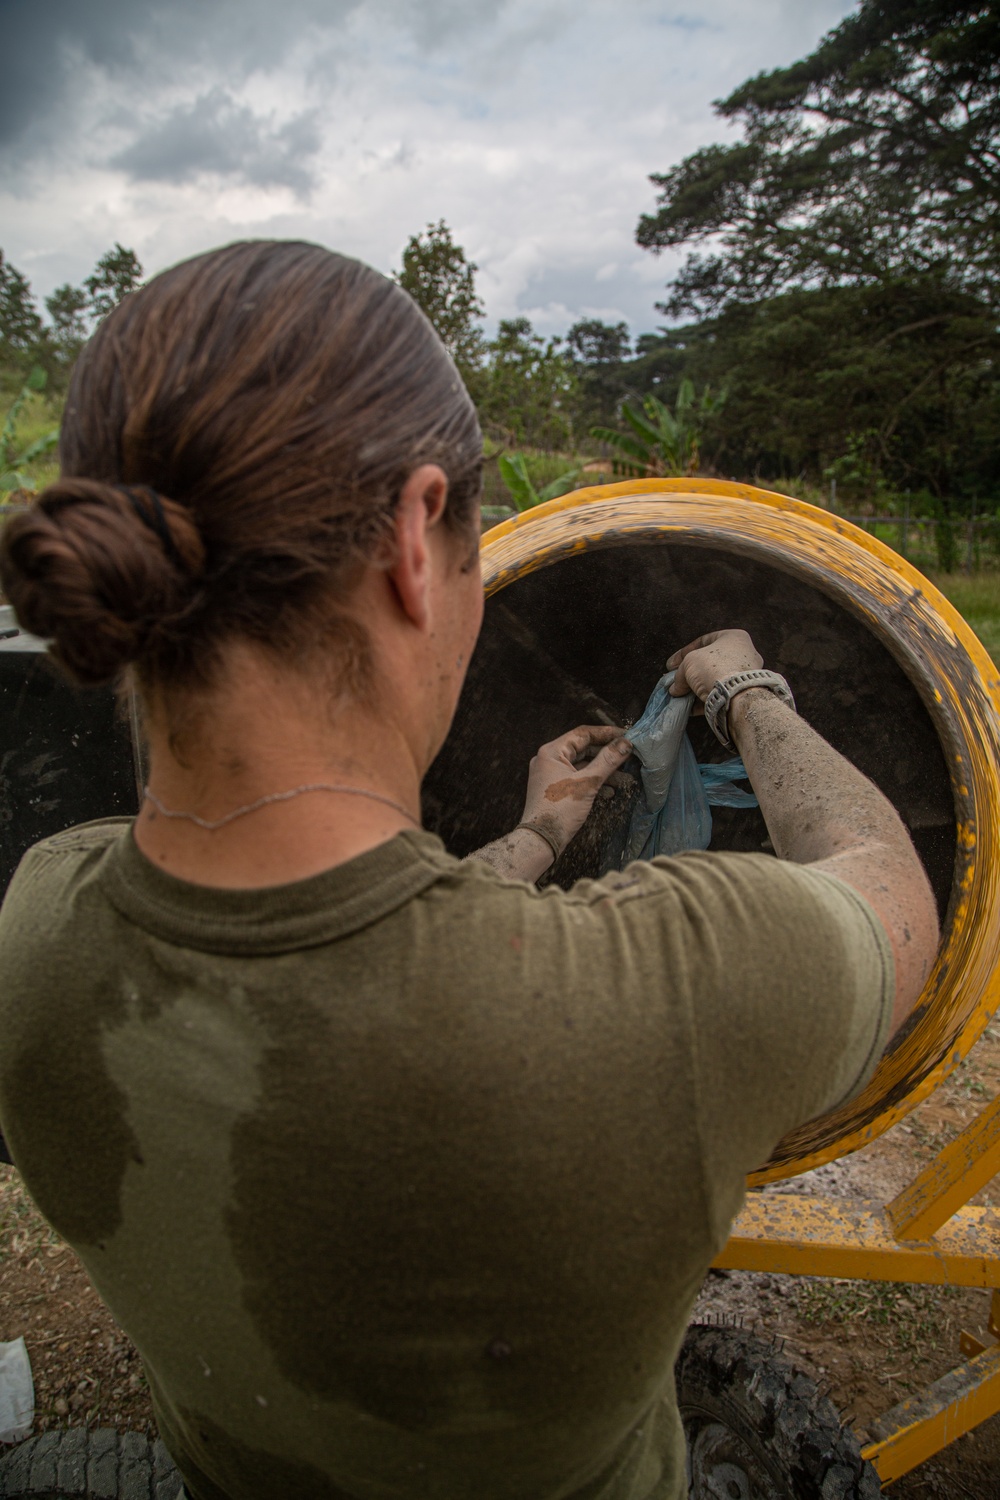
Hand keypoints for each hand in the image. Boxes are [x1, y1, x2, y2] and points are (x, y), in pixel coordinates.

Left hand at [520, 725, 631, 858]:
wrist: (541, 840)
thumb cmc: (561, 810)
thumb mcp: (588, 783)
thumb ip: (608, 761)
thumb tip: (625, 743)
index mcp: (552, 752)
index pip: (583, 734)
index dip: (607, 734)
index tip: (626, 736)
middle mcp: (549, 760)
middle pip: (584, 750)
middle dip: (607, 756)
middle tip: (628, 756)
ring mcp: (551, 775)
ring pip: (582, 766)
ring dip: (603, 771)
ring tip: (625, 779)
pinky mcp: (555, 789)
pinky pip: (577, 779)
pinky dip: (593, 782)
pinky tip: (610, 791)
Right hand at [666, 630, 762, 702]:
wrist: (734, 695)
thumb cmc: (713, 668)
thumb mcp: (688, 664)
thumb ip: (680, 673)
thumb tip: (676, 688)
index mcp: (734, 637)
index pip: (703, 641)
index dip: (683, 653)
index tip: (671, 665)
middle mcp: (744, 654)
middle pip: (709, 662)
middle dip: (690, 673)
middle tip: (677, 681)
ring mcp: (746, 675)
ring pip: (715, 679)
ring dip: (697, 688)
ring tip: (682, 696)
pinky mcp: (744, 693)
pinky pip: (721, 694)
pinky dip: (706, 699)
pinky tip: (691, 707)